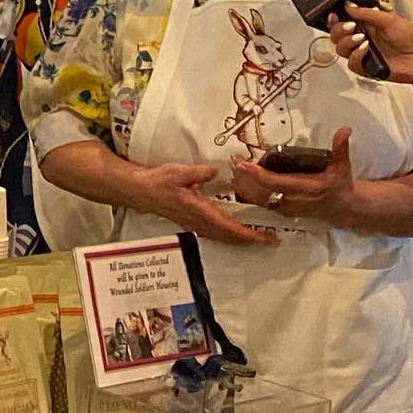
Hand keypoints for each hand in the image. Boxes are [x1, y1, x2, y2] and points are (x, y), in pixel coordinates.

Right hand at [125, 162, 277, 246]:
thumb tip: (215, 171)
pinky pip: (216, 234)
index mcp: (198, 211)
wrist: (142, 191)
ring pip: (223, 238)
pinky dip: (230, 237)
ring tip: (259, 239)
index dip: (247, 234)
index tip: (263, 237)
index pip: (228, 227)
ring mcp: (195, 224)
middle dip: (250, 240)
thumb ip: (197, 173)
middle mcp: (198, 222)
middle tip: (271, 240)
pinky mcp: (193, 222)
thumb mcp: (177, 172)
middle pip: (229, 237)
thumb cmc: (159, 182)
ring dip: (241, 240)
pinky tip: (237, 234)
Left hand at [231, 127, 355, 225]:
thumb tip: (345, 130)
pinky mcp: (283, 210)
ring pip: (259, 199)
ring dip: (244, 185)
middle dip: (246, 177)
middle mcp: (294, 200)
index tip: (244, 164)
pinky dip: (248, 192)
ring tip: (233, 168)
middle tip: (234, 161)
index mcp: (307, 189)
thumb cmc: (340, 184)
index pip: (277, 183)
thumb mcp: (343, 166)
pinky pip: (261, 203)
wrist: (343, 208)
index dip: (259, 175)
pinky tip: (238, 181)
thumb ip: (341, 148)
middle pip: (262, 192)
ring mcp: (287, 207)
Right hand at [328, 4, 412, 87]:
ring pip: (341, 49)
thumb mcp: (390, 19)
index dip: (335, 18)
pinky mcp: (367, 68)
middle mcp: (363, 38)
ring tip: (362, 38)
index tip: (334, 15)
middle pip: (336, 35)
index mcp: (368, 24)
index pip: (343, 20)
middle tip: (350, 26)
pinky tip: (366, 50)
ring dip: (347, 42)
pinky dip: (356, 56)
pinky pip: (352, 64)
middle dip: (339, 29)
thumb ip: (367, 13)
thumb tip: (349, 6)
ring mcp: (364, 54)